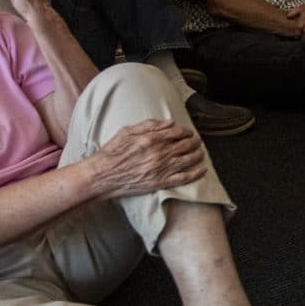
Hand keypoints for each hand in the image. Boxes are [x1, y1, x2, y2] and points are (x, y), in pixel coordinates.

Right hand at [87, 120, 206, 197]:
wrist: (102, 175)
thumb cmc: (112, 152)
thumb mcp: (127, 131)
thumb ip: (149, 125)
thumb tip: (169, 122)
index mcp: (151, 139)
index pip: (177, 133)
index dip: (186, 132)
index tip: (188, 133)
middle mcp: (159, 153)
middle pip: (185, 145)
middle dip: (194, 142)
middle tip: (197, 141)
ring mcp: (161, 169)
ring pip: (188, 160)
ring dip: (198, 155)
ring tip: (201, 152)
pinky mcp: (160, 183)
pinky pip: (184, 178)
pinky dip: (196, 173)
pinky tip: (202, 169)